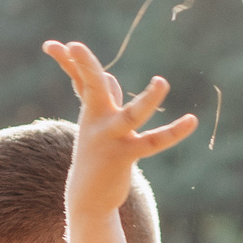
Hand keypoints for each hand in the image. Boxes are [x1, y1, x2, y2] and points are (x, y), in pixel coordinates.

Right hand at [41, 39, 198, 217]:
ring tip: (162, 82)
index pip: (79, 78)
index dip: (69, 61)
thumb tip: (110, 78)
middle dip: (85, 65)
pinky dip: (173, 133)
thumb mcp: (96, 125)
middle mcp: (97, 120)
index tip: (51, 45)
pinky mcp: (125, 156)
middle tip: (73, 45)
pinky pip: (153, 143)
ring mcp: (111, 139)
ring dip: (148, 100)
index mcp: (90, 109)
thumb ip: (104, 98)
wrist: (87, 197)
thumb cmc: (94, 155)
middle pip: (94, 85)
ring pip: (132, 116)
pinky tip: (192, 120)